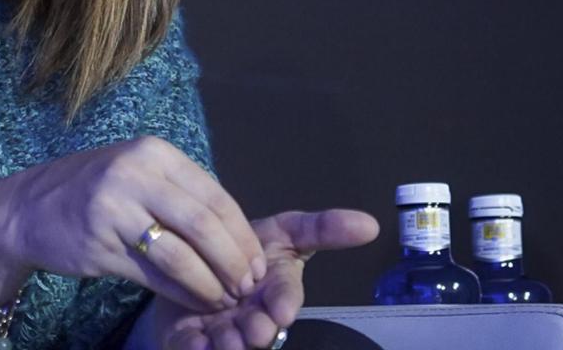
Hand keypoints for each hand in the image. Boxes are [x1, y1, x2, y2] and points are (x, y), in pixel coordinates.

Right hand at [0, 136, 264, 312]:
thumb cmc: (92, 192)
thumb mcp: (136, 173)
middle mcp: (135, 173)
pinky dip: (182, 292)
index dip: (242, 235)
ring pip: (181, 253)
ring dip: (211, 283)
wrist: (27, 209)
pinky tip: (197, 301)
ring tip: (226, 299)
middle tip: (248, 286)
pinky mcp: (99, 243)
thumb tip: (235, 232)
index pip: (215, 196)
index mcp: (154, 153)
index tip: (259, 262)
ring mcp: (114, 208)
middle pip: (204, 224)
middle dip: (234, 261)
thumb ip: (181, 193)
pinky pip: (153, 274)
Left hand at [133, 209, 379, 349]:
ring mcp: (223, 329)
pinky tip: (195, 342)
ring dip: (229, 343)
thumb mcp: (284, 232)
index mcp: (275, 292)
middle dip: (258, 329)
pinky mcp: (191, 336)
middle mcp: (253, 315)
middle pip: (258, 326)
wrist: (197, 262)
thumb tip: (372, 224)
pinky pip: (191, 345)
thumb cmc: (247, 248)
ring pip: (228, 341)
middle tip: (253, 329)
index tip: (282, 309)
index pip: (285, 297)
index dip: (284, 302)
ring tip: (227, 340)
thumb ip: (322, 228)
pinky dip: (193, 345)